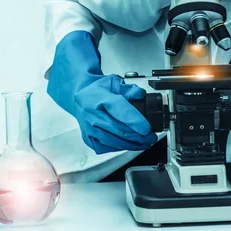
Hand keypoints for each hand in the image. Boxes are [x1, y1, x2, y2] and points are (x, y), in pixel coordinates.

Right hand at [48, 31, 156, 153]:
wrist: (79, 98)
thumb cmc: (98, 91)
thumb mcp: (113, 82)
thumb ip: (129, 89)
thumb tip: (140, 94)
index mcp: (99, 97)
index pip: (119, 110)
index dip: (135, 121)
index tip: (147, 128)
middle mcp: (92, 114)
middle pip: (119, 129)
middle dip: (139, 136)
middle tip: (151, 137)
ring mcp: (89, 128)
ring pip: (114, 141)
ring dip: (132, 145)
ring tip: (145, 143)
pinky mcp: (89, 139)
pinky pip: (107, 147)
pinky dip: (121, 148)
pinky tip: (130, 145)